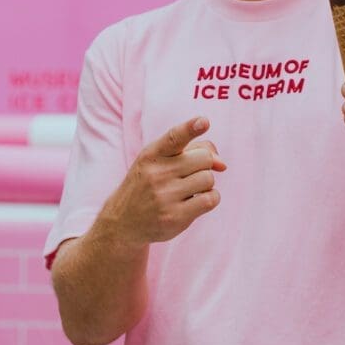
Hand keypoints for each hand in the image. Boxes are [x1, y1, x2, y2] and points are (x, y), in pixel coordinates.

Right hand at [100, 117, 225, 246]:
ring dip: (205, 184)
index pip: (174, 137)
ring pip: (208, 179)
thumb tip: (222, 164)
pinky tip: (194, 202)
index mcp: (152, 154)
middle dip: (204, 165)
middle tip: (189, 175)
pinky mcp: (176, 217)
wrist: (123, 222)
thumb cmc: (148, 185)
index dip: (190, 128)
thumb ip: (192, 151)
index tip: (204, 121)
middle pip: (204, 158)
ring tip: (188, 190)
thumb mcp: (159, 161)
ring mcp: (165, 196)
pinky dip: (209, 199)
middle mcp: (157, 174)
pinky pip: (210, 199)